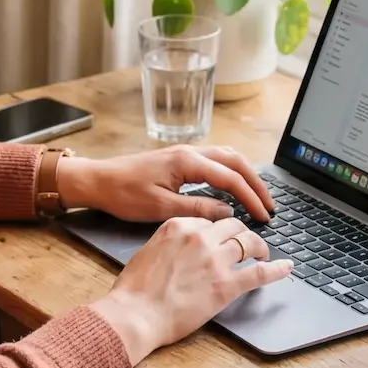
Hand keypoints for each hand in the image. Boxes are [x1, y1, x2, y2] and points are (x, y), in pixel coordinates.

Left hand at [57, 146, 274, 224]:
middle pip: (235, 161)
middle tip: (270, 205)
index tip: (264, 215)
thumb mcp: (161, 208)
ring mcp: (184, 153)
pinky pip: (214, 160)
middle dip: (255, 183)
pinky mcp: (178, 159)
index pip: (230, 177)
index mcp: (186, 161)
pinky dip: (230, 172)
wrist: (97, 181)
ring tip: (257, 196)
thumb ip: (197, 210)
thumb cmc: (124, 194)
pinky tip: (232, 188)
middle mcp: (189, 151)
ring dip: (244, 175)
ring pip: (226, 157)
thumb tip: (227, 213)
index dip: (250, 197)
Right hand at [89, 216, 290, 364]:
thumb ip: (169, 243)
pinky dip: (277, 269)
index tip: (221, 237)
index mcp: (178, 226)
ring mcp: (216, 260)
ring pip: (248, 242)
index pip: (208, 219)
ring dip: (259, 246)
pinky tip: (286, 267)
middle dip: (241, 232)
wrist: (135, 314)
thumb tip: (182, 247)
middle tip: (246, 242)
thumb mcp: (148, 251)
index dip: (217, 230)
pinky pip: (260, 272)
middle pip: (232, 225)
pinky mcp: (227, 285)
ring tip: (263, 253)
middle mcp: (200, 237)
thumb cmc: (134, 290)